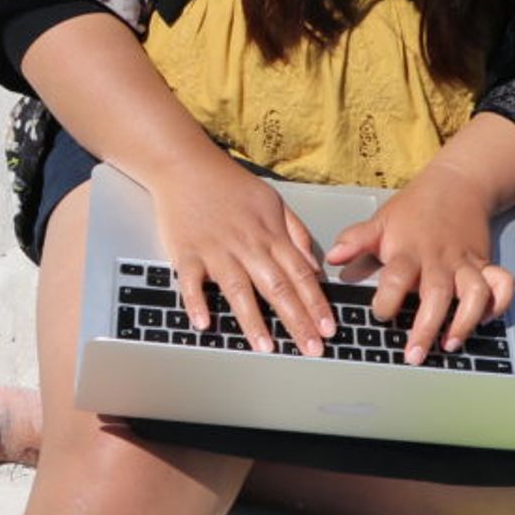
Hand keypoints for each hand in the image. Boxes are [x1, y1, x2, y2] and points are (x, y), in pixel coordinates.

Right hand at [147, 153, 335, 354]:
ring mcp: (215, 250)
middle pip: (276, 287)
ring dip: (252, 320)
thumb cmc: (229, 185)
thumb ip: (295, 233)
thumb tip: (313, 267)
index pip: (300, 275)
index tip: (328, 329)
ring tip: (266, 346)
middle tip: (310, 349)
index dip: (316, 304)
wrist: (185, 165)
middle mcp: (246, 245)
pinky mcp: (186, 253)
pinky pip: (191, 282)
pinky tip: (205, 323)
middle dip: (296, 321)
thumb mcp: (273, 202)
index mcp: (269, 235)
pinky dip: (196, 303)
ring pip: (238, 289)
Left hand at [324, 161, 514, 363]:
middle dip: (426, 326)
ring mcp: (465, 262)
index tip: (381, 315)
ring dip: (465, 320)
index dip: (388, 299)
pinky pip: (502, 284)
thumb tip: (332, 257)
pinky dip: (498, 304)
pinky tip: (484, 321)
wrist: (457, 183)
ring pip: (474, 293)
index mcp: (409, 250)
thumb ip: (356, 240)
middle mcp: (439, 259)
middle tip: (414, 354)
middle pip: (436, 294)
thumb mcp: (381, 220)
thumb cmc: (415, 208)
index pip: (397, 277)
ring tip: (450, 344)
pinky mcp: (486, 263)